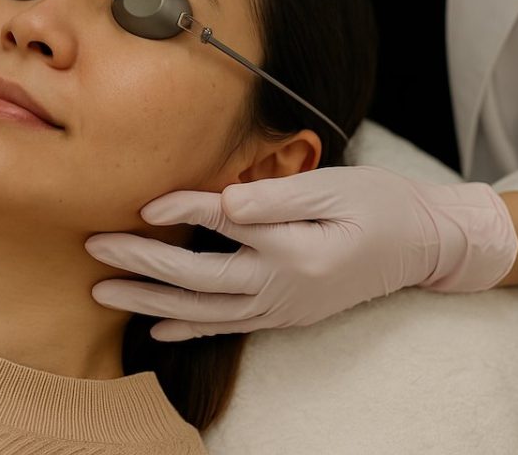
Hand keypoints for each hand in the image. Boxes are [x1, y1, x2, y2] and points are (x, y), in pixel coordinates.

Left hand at [84, 166, 517, 340]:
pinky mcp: (284, 315)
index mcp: (295, 247)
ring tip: (102, 292)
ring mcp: (281, 307)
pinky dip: (189, 329)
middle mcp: (282, 286)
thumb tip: (225, 201)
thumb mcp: (335, 186)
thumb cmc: (380, 204)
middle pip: (198, 279)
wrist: (423, 246)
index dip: (179, 211)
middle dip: (141, 264)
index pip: (222, 225)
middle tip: (94, 247)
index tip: (140, 202)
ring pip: (203, 311)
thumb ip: (277, 196)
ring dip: (149, 302)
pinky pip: (227, 326)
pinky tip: (156, 330)